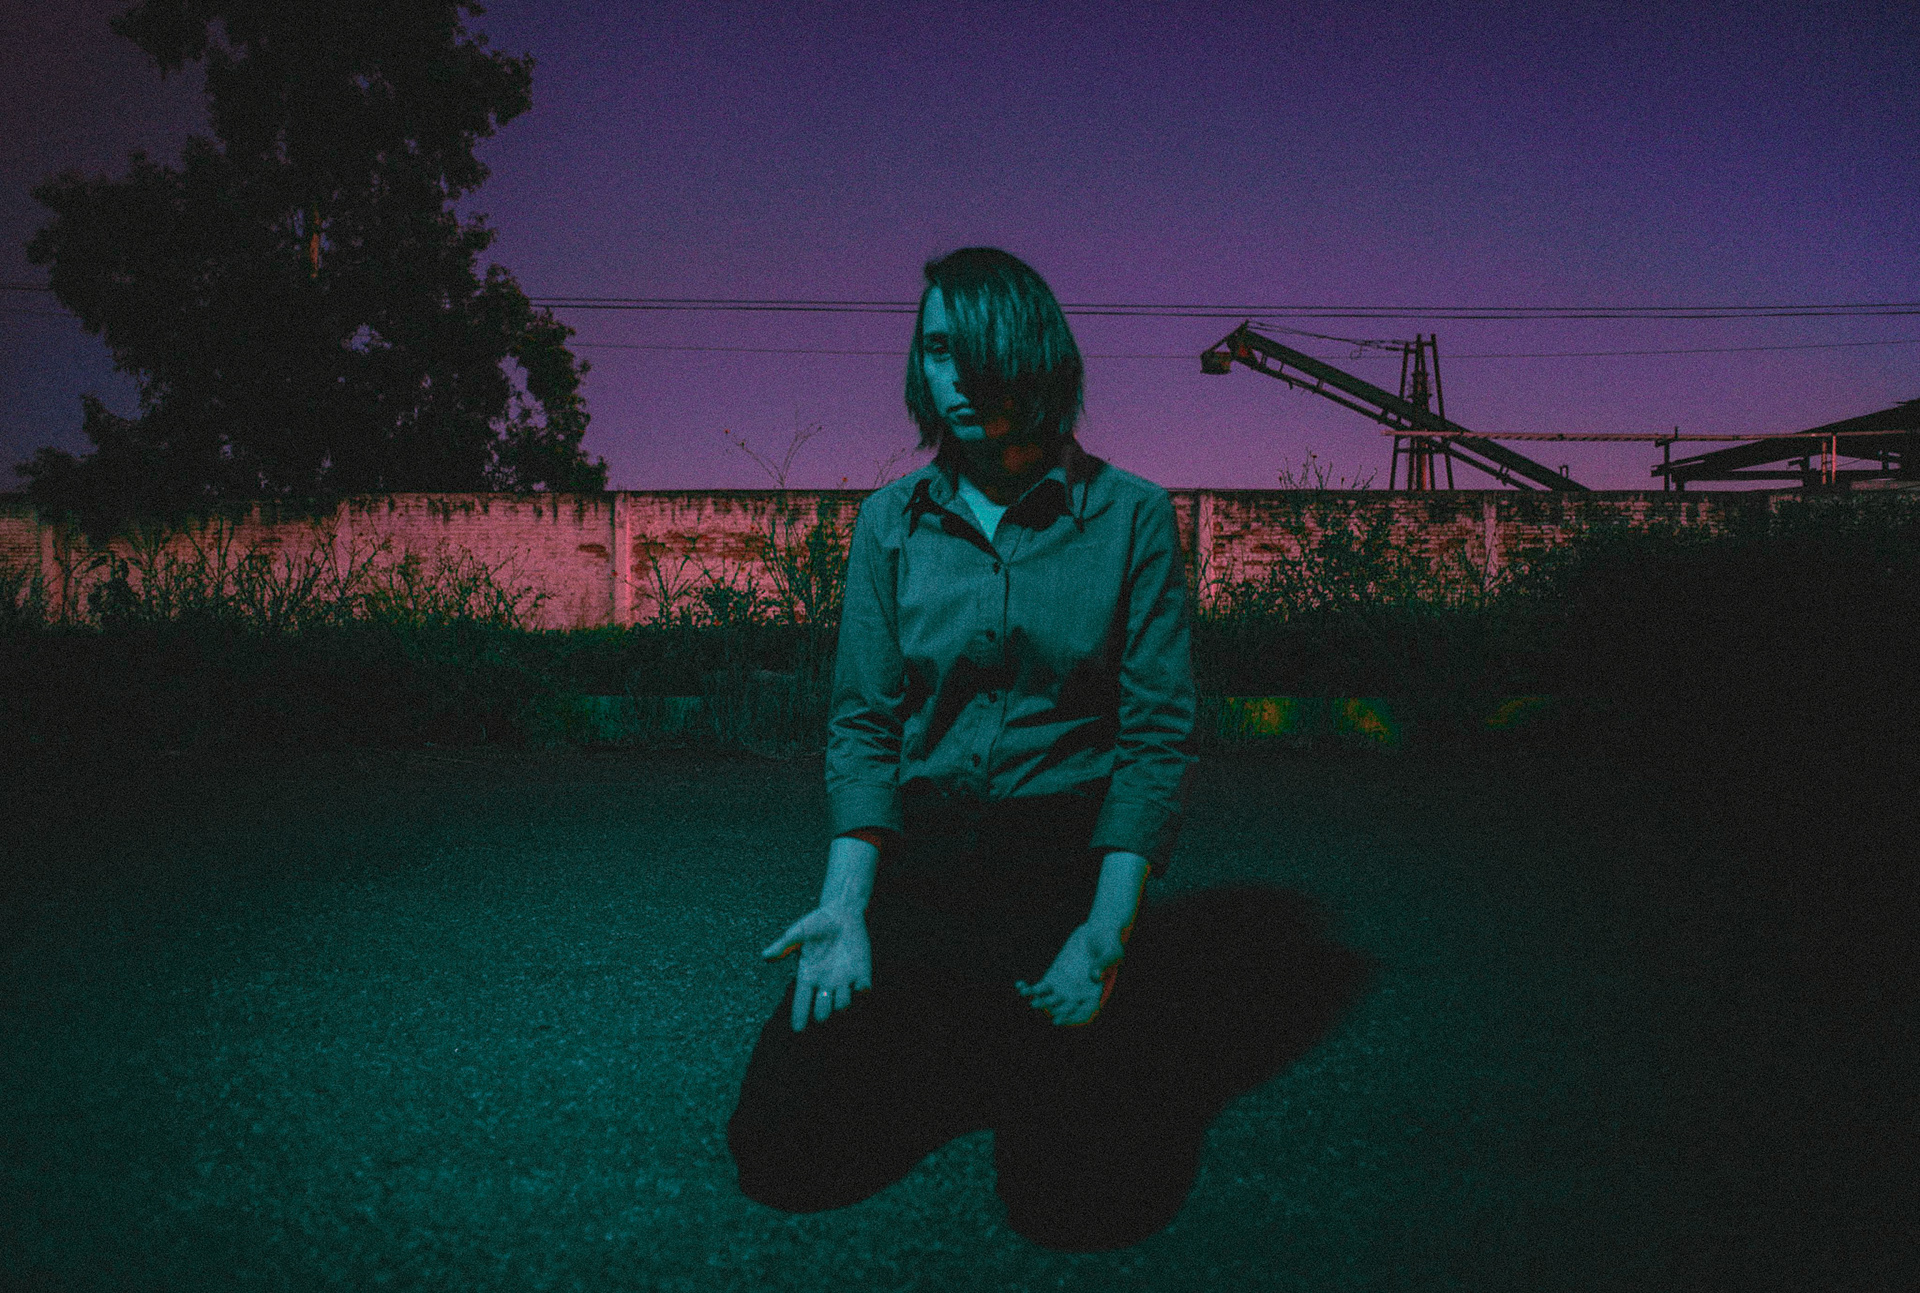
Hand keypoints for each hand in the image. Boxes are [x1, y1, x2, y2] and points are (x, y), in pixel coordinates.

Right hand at [762, 907, 871, 1031]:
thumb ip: (784, 945)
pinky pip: (863, 988)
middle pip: (823, 1009)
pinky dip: (863, 990)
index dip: (799, 1016)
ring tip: (840, 1004)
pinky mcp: (861, 971)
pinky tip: (861, 986)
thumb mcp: (798, 933)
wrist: (841, 912)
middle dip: (822, 1013)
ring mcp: (844, 979)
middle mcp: (825, 983)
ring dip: (842, 1005)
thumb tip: (765, 956)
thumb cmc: (816, 923)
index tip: (798, 1030)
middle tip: (821, 1015)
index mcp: (807, 976)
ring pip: (843, 1004)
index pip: (801, 1002)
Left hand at [1015, 922, 1124, 1027]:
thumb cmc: (1110, 942)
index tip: (1059, 1019)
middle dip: (1051, 1011)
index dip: (1071, 1019)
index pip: (1084, 1014)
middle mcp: (1079, 996)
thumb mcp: (1112, 953)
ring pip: (1050, 1002)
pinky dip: (1030, 989)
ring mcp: (1065, 988)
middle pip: (1064, 1010)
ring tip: (1029, 997)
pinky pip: (1040, 988)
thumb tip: (1094, 976)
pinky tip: (1020, 985)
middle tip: (1040, 1006)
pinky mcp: (1054, 976)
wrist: (1099, 929)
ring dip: (1039, 1002)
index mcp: (1096, 994)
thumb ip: (1104, 964)